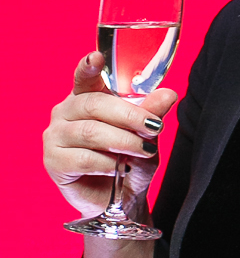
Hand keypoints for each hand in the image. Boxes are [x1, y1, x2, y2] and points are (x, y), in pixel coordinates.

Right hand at [43, 52, 176, 219]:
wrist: (120, 200)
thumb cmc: (130, 162)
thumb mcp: (146, 136)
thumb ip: (151, 113)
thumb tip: (169, 94)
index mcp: (86, 98)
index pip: (84, 77)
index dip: (88, 66)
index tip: (96, 57)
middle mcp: (66, 112)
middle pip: (93, 105)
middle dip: (128, 115)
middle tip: (153, 126)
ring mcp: (55, 136)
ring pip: (90, 132)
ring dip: (122, 142)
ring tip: (142, 151)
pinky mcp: (53, 161)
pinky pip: (81, 158)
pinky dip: (106, 163)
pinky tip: (117, 168)